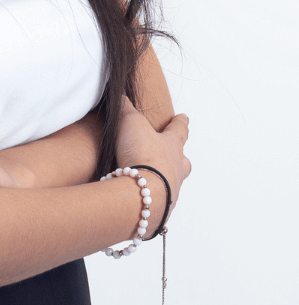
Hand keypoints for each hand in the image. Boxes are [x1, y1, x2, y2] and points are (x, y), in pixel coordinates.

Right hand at [115, 96, 191, 222]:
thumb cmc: (142, 155)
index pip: (179, 130)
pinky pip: (157, 203)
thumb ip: (125, 108)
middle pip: (184, 162)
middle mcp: (175, 170)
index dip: (180, 123)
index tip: (184, 117)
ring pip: (172, 184)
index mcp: (172, 147)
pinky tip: (141, 199)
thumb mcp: (130, 122)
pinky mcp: (159, 210)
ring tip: (152, 181)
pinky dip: (150, 200)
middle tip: (177, 157)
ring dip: (164, 181)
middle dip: (180, 158)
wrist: (142, 193)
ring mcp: (170, 192)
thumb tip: (120, 94)